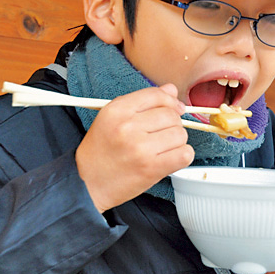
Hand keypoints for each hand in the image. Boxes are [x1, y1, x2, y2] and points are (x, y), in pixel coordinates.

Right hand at [76, 83, 193, 211]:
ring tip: (161, 148)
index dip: (170, 101)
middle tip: (160, 134)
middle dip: (172, 124)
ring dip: (177, 141)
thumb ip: (143, 101)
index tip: (175, 109)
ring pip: (180, 134)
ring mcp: (141, 148)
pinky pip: (184, 154)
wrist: (89, 183)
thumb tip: (171, 90)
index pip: (156, 95)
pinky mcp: (151, 168)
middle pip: (171, 115)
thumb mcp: (113, 118)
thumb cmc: (101, 151)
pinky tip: (170, 157)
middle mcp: (128, 127)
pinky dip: (182, 155)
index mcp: (117, 110)